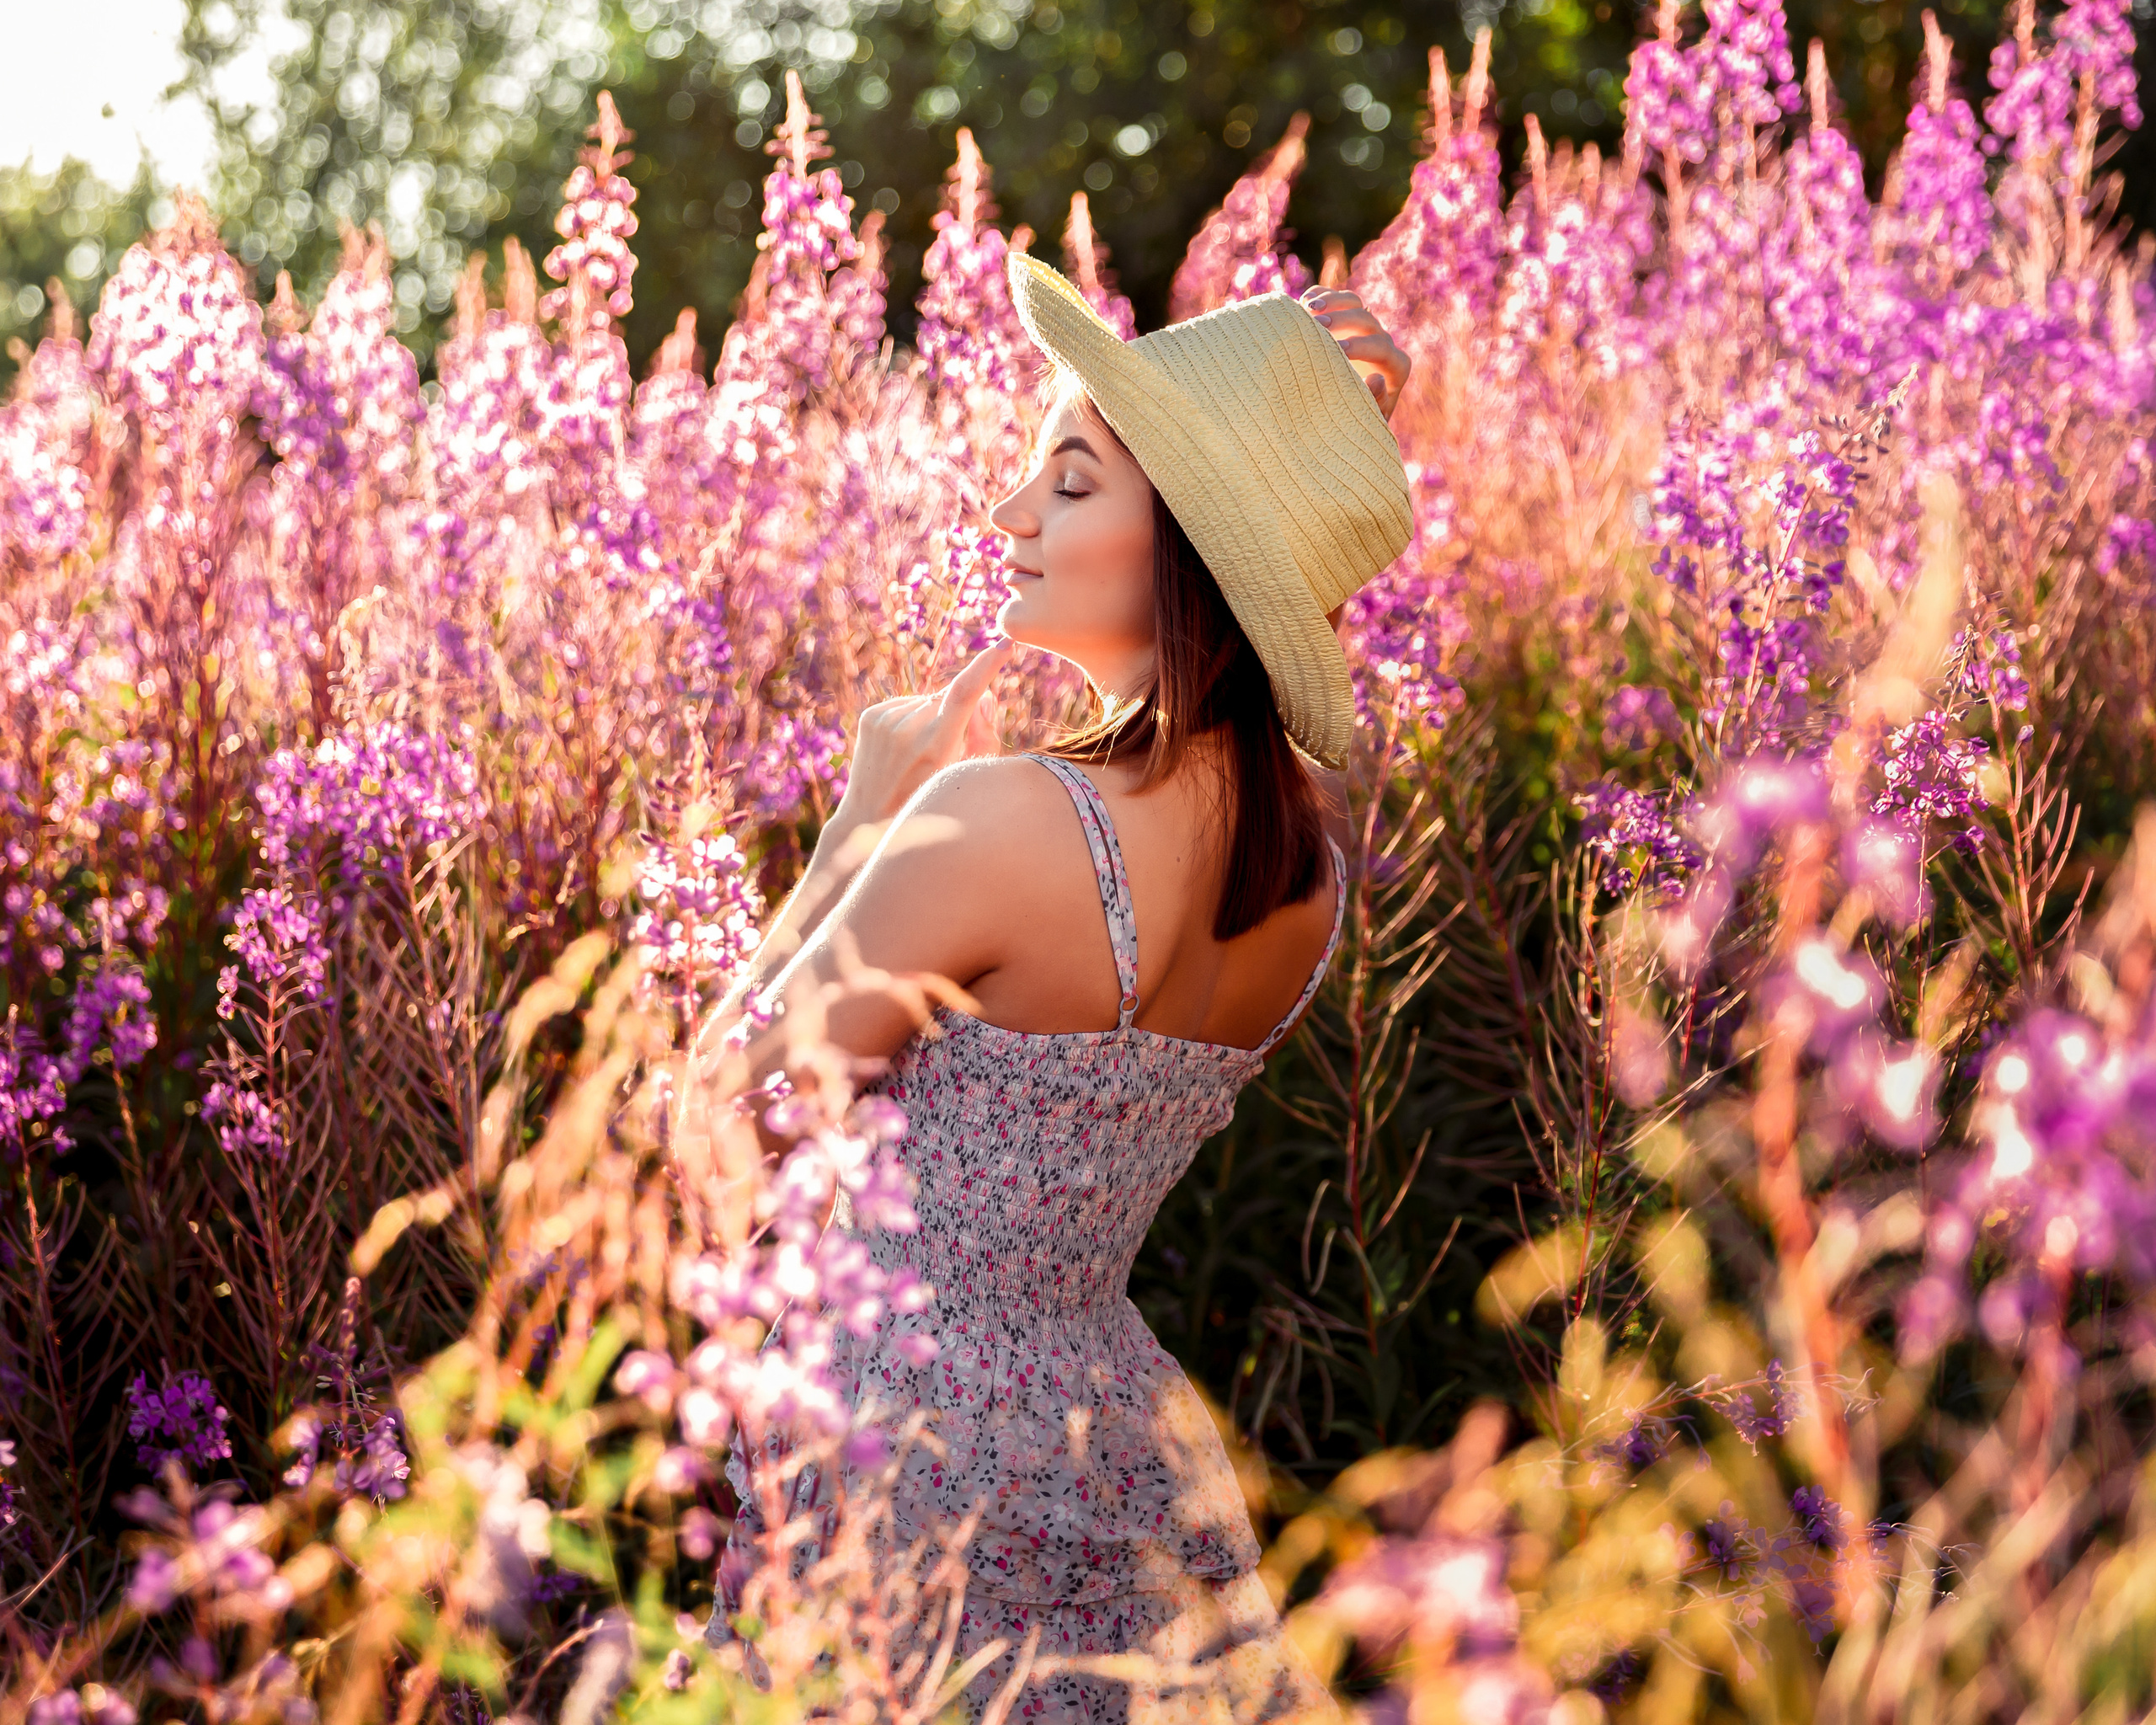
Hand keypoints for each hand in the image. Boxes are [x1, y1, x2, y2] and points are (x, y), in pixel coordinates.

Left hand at [833, 643, 1009, 829]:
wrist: (870, 817)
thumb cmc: (928, 800)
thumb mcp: (967, 776)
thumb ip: (984, 735)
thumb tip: (983, 696)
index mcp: (936, 747)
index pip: (966, 692)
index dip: (987, 665)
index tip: (1004, 644)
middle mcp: (907, 729)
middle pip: (949, 700)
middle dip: (957, 714)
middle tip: (946, 751)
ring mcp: (885, 720)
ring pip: (928, 702)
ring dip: (932, 719)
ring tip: (918, 756)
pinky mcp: (871, 716)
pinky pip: (907, 705)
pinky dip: (912, 720)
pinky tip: (902, 748)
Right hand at [1302, 287, 1412, 418]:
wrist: (1337, 418)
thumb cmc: (1351, 423)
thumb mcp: (1363, 420)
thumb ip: (1372, 402)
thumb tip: (1376, 376)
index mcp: (1394, 368)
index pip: (1383, 350)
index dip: (1362, 347)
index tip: (1337, 351)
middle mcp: (1382, 344)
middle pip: (1368, 321)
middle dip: (1343, 322)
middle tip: (1319, 327)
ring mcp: (1362, 329)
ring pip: (1354, 303)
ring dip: (1331, 302)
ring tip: (1307, 309)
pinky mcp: (1343, 320)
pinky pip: (1335, 299)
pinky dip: (1320, 296)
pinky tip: (1303, 303)